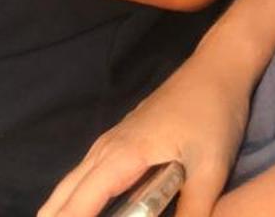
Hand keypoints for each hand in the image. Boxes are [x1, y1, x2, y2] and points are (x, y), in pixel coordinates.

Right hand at [37, 53, 252, 216]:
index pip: (82, 201)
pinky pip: (85, 173)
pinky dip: (73, 196)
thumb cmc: (212, 117)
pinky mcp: (120, 140)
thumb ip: (193, 211)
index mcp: (124, 155)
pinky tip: (79, 209)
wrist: (214, 72)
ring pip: (72, 181)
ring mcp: (111, 141)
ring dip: (60, 209)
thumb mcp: (211, 170)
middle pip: (66, 192)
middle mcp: (107, 148)